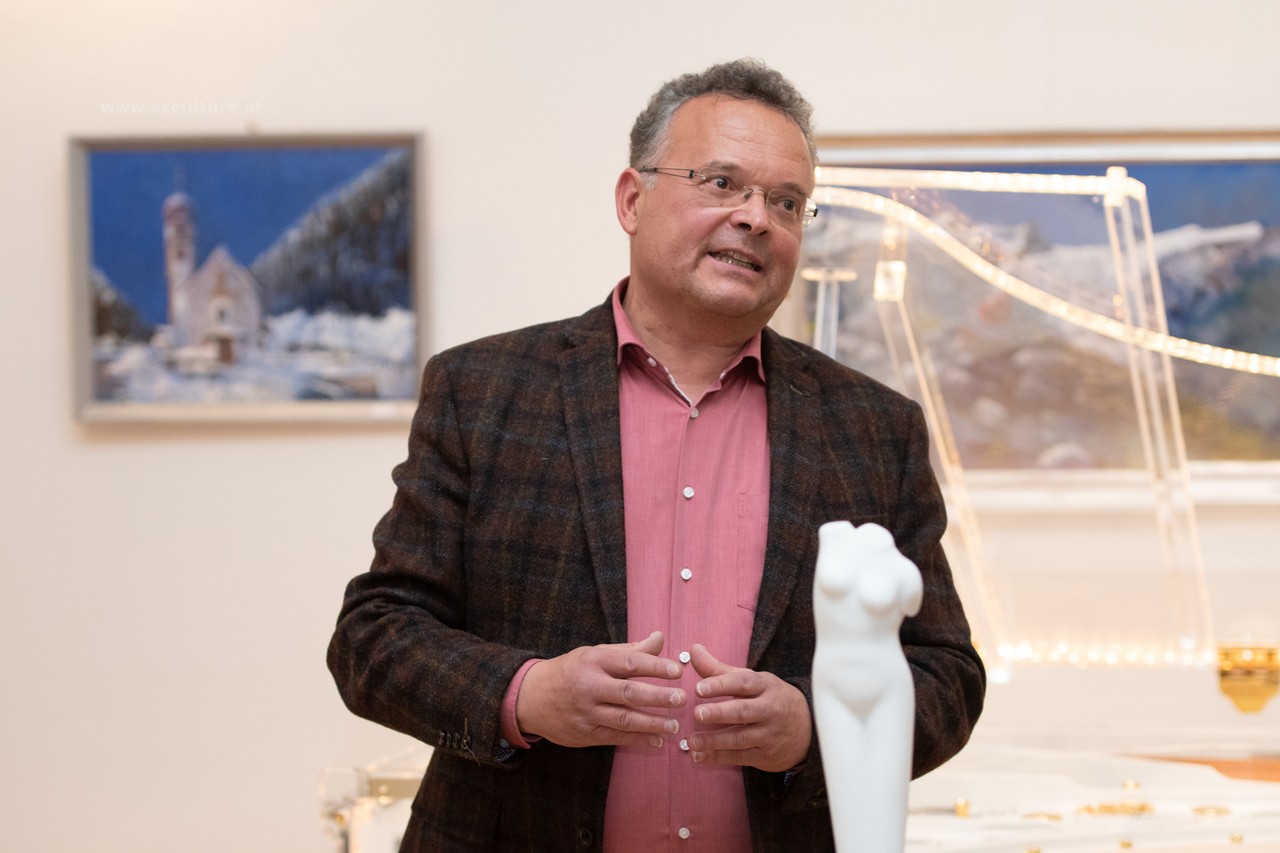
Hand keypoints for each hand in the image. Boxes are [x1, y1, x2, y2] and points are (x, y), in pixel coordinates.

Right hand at [515, 630, 685, 748]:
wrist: (530, 697)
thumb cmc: (571, 670)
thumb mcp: (596, 653)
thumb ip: (630, 650)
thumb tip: (660, 638)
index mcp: (594, 661)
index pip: (629, 662)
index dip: (655, 666)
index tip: (678, 671)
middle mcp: (589, 686)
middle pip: (628, 693)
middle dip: (657, 697)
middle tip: (681, 699)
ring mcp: (586, 712)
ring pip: (623, 719)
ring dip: (651, 724)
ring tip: (674, 725)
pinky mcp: (584, 734)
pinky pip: (615, 738)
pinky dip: (637, 741)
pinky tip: (657, 741)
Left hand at [688, 643, 811, 771]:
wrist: (806, 727)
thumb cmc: (768, 698)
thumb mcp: (750, 680)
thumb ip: (718, 669)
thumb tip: (693, 650)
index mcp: (765, 686)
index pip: (742, 683)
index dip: (720, 684)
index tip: (698, 688)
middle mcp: (769, 709)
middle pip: (743, 711)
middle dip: (720, 713)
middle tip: (697, 713)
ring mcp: (769, 734)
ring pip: (741, 738)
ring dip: (715, 741)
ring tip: (692, 741)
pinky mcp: (765, 755)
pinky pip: (740, 757)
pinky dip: (718, 758)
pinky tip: (699, 757)